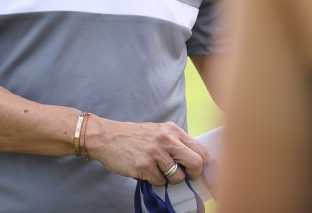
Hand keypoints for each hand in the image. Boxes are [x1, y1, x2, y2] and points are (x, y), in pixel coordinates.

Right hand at [84, 116, 209, 186]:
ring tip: (157, 170)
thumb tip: (194, 161)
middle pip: (195, 163)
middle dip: (194, 175)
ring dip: (169, 179)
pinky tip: (146, 171)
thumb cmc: (133, 136)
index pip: (200, 149)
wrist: (106, 137)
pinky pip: (160, 182)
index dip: (204, 165)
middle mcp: (166, 139)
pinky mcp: (145, 166)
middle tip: (186, 177)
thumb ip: (175, 142)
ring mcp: (156, 153)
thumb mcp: (157, 132)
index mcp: (172, 130)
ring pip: (178, 177)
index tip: (201, 173)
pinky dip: (155, 181)